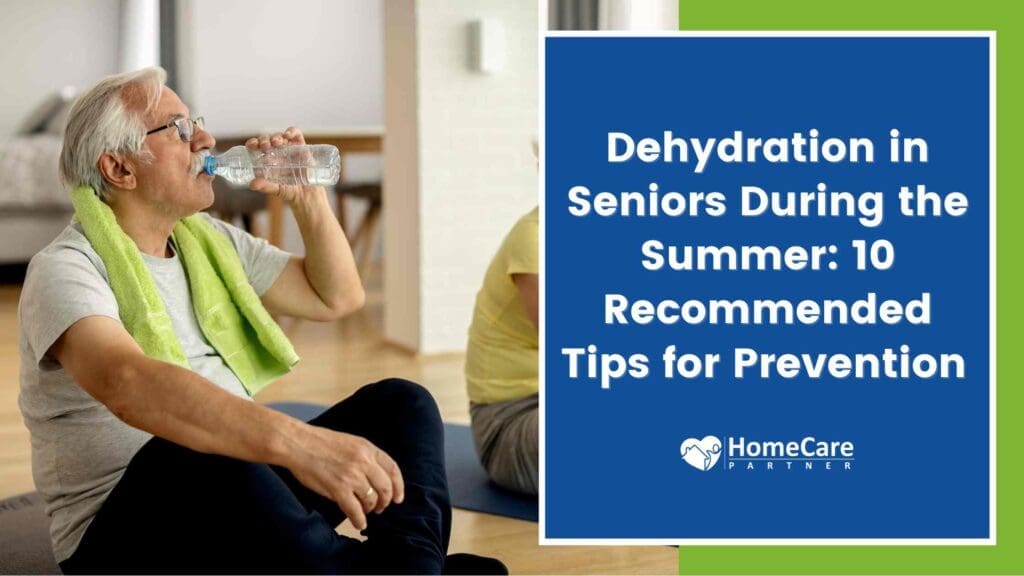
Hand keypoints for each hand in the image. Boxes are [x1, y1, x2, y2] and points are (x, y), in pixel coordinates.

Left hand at [245, 126, 322, 203]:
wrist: (308, 194)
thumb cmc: (290, 191)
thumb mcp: (277, 189)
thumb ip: (265, 186)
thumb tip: (252, 184)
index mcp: (267, 160)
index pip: (256, 147)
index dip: (253, 143)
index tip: (251, 145)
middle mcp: (276, 152)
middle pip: (267, 139)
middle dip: (264, 139)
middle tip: (265, 145)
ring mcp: (289, 148)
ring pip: (279, 136)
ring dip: (276, 136)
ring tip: (276, 142)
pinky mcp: (301, 146)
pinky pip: (296, 134)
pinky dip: (291, 131)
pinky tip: (287, 135)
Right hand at [286, 424, 404, 530]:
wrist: (297, 443)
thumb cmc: (320, 443)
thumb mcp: (350, 442)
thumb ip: (365, 456)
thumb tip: (377, 476)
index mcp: (368, 448)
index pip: (392, 469)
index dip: (398, 486)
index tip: (398, 497)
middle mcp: (363, 461)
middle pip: (385, 487)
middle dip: (385, 500)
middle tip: (380, 507)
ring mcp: (351, 476)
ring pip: (371, 499)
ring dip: (370, 509)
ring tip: (366, 512)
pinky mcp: (338, 489)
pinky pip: (355, 510)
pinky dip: (359, 520)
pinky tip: (359, 523)